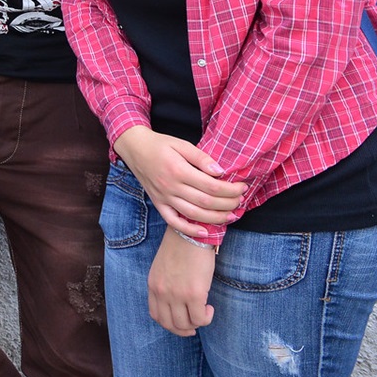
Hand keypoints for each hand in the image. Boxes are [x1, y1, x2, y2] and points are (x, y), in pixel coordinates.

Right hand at [114, 126, 246, 237]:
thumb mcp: (181, 144)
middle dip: (228, 204)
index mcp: (178, 170)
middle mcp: (171, 187)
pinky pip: (173, 221)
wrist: (134, 148)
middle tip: (240, 200)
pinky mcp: (158, 203)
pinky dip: (189, 230)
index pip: (211, 185)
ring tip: (232, 215)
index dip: (230, 189)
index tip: (242, 187)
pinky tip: (205, 232)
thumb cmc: (160, 145)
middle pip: (206, 202)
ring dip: (216, 218)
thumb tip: (220, 171)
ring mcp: (164, 197)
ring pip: (194, 214)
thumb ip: (201, 158)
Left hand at [147, 229, 216, 335]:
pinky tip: (209, 308)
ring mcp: (177, 294)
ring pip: (185, 324)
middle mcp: (162, 292)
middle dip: (183, 330)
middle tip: (194, 325)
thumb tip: (176, 302)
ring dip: (196, 324)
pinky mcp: (194, 294)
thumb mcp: (163, 267)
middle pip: (170, 324)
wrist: (191, 233)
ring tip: (204, 312)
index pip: (156, 315)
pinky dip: (206, 318)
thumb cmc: (180, 247)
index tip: (181, 323)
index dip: (169, 324)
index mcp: (153, 285)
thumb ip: (165, 284)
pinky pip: (200, 318)